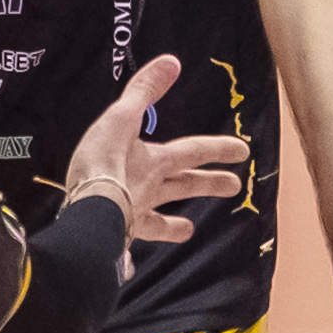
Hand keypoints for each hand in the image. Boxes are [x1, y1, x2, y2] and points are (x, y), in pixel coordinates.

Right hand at [56, 55, 247, 277]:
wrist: (89, 210)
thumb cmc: (103, 162)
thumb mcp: (121, 118)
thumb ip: (144, 91)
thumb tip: (172, 62)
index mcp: (155, 163)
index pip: (192, 152)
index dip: (217, 148)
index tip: (243, 151)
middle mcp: (150, 190)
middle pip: (185, 186)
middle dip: (209, 185)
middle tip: (234, 186)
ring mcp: (134, 217)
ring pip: (159, 221)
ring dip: (173, 227)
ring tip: (187, 232)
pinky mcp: (116, 238)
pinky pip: (124, 251)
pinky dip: (126, 261)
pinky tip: (129, 270)